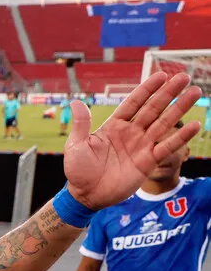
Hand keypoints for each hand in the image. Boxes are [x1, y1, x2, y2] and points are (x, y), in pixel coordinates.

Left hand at [63, 72, 200, 210]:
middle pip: (153, 109)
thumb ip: (81, 124)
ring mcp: (141, 146)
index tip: (161, 75)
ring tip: (196, 93)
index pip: (134, 103)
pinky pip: (167, 147)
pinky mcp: (148, 162)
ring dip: (180, 108)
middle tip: (185, 77)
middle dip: (168, 93)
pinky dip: (181, 137)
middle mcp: (131, 133)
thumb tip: (75, 101)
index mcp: (114, 126)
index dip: (147, 89)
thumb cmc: (78, 170)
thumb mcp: (76, 145)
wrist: (86, 195)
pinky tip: (194, 125)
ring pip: (164, 123)